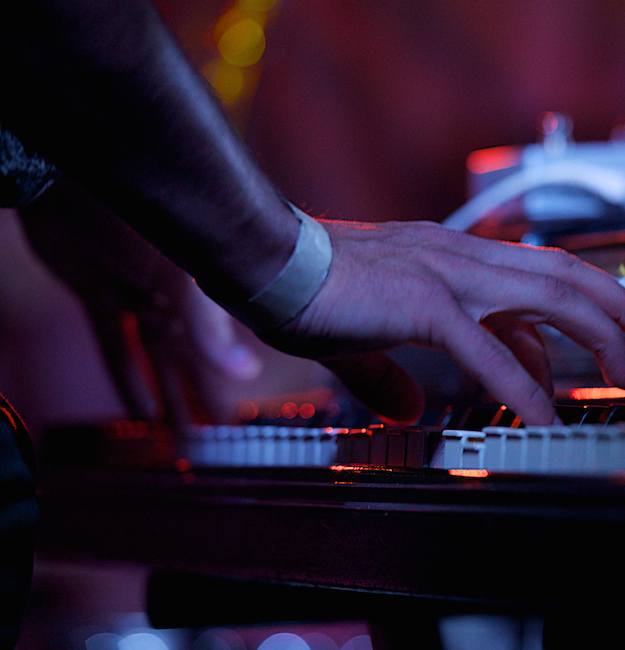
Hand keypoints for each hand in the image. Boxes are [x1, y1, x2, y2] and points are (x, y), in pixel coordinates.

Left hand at [18, 177, 260, 425]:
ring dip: (166, 394)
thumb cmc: (136, 213)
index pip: (222, 348)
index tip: (237, 418)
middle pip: (190, 359)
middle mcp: (176, 295)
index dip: (227, 384)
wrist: (69, 173)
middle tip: (208, 438)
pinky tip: (137, 408)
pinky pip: (115, 345)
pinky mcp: (100, 294)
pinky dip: (127, 377)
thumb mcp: (181, 276)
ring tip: (178, 433)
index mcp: (205, 288)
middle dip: (199, 398)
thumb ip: (209, 328)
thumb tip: (244, 373)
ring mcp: (138, 296)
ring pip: (156, 357)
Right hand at [261, 219, 624, 425]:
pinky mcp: (424, 303)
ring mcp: (447, 275)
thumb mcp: (362, 335)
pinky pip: (487, 348)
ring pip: (548, 296)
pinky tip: (543, 416)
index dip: (571, 320)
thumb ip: (389, 374)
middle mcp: (460, 257)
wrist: (264, 261)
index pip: (532, 283)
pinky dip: (522, 384)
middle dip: (617, 306)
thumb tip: (412, 410)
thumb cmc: (309, 288)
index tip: (589, 356)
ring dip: (598, 334)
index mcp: (451, 258)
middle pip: (562, 274)